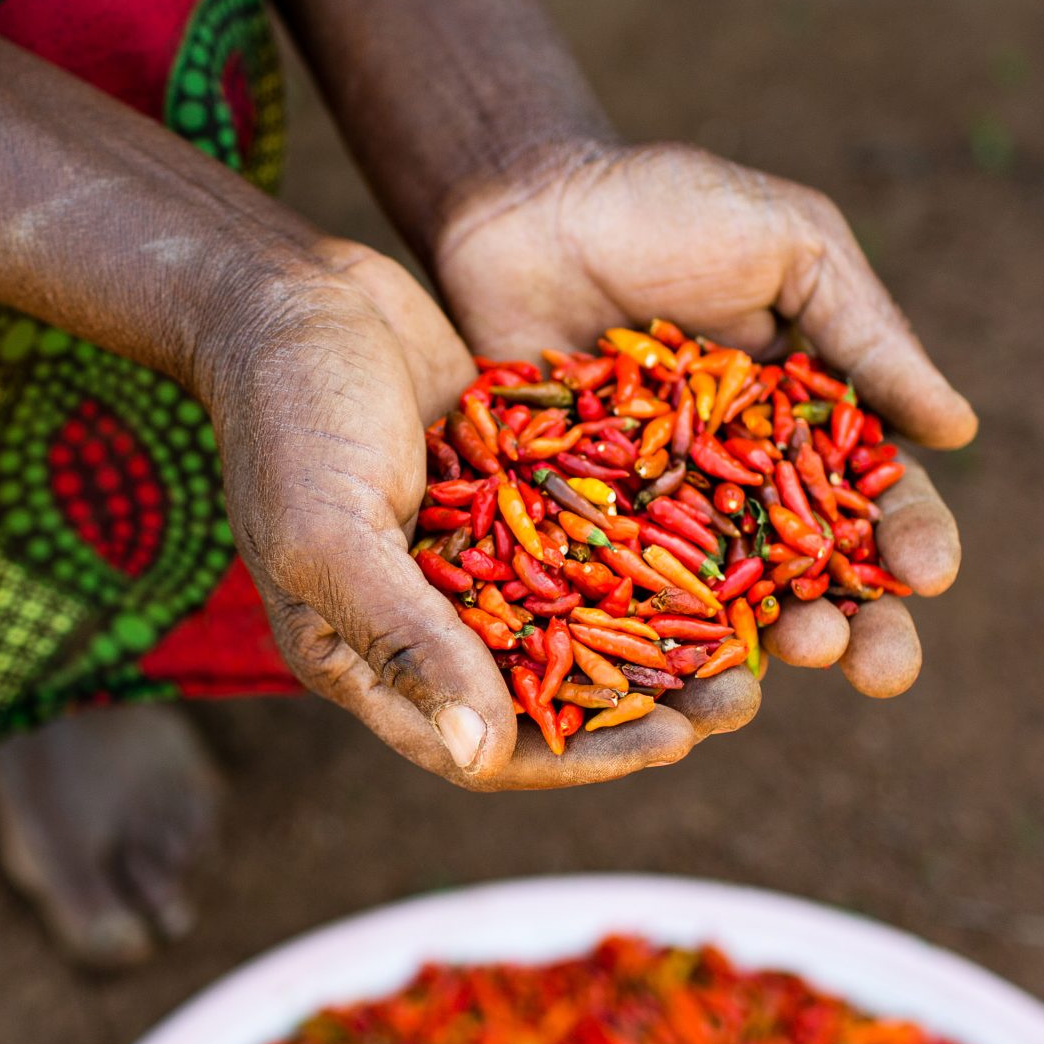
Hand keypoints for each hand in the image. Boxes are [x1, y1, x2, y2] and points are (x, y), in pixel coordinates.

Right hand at [204, 243, 758, 787]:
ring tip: (758, 632)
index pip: (484, 749)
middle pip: (550, 695)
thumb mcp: (332, 532)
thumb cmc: (285, 413)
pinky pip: (587, 537)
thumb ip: (407, 638)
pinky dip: (649, 545)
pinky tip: (729, 536)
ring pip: (582, 620)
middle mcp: (423, 619)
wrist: (286, 287)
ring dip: (664, 632)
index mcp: (363, 658)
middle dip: (648, 703)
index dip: (583, 755)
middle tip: (744, 698)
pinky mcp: (504, 489)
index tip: (677, 741)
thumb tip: (483, 754)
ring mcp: (468, 555)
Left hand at [431, 140, 976, 697]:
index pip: (879, 503)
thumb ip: (866, 334)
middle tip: (873, 668)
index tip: (928, 572)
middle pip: (813, 582)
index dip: (911, 542)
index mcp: (809, 432)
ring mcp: (655, 518)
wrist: (525, 201)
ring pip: (716, 613)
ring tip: (764, 693)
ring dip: (748, 663)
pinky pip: (604, 600)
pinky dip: (630, 650)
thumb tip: (958, 429)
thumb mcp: (789, 245)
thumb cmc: (667, 208)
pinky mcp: (571, 530)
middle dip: (855, 633)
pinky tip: (652, 691)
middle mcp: (741, 492)